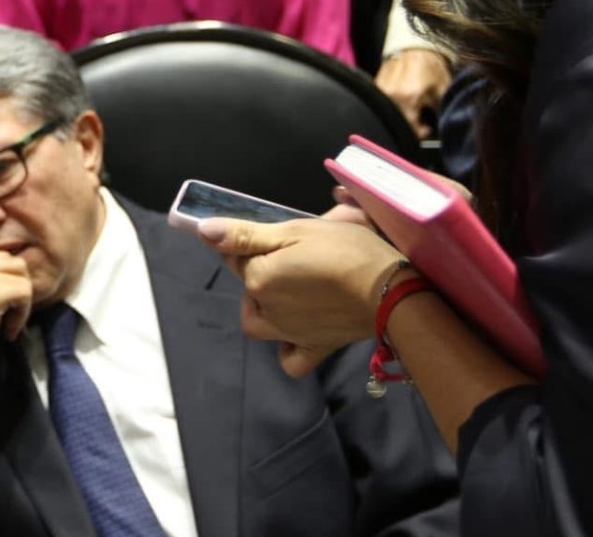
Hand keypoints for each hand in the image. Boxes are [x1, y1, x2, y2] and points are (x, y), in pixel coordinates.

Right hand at [0, 251, 33, 424]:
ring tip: (8, 323)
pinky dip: (23, 315)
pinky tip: (8, 331)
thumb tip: (16, 272)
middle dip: (19, 289)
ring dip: (23, 302)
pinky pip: (25, 293)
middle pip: (15, 263)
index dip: (8, 283)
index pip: (1, 258)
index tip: (0, 308)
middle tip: (9, 315)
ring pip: (23, 277)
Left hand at [197, 218, 403, 377]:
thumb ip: (245, 234)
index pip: (237, 257)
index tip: (280, 238)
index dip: (254, 244)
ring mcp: (289, 333)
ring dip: (264, 310)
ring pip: (258, 324)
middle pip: (249, 289)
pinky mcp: (315, 349)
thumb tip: (203, 232)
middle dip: (261, 273)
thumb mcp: (295, 230)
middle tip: (293, 259)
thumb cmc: (345, 250)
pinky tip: (297, 333)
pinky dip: (288, 349)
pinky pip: (291, 361)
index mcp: (258, 278)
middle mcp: (266, 310)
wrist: (389, 289)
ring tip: (288, 293)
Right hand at [375, 48, 452, 140]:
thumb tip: (443, 124)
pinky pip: (384, 104)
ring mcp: (381, 91)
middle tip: (420, 121)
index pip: (411, 128)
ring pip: (390, 114)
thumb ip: (442, 108)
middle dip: (411, 125)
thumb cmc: (431, 64)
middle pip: (399, 122)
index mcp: (409, 97)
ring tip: (412, 109)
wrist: (415, 44)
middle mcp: (392, 95)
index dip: (421, 133)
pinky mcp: (375, 86)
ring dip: (402, 115)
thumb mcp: (443, 87)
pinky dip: (394, 106)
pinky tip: (402, 101)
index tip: (428, 128)